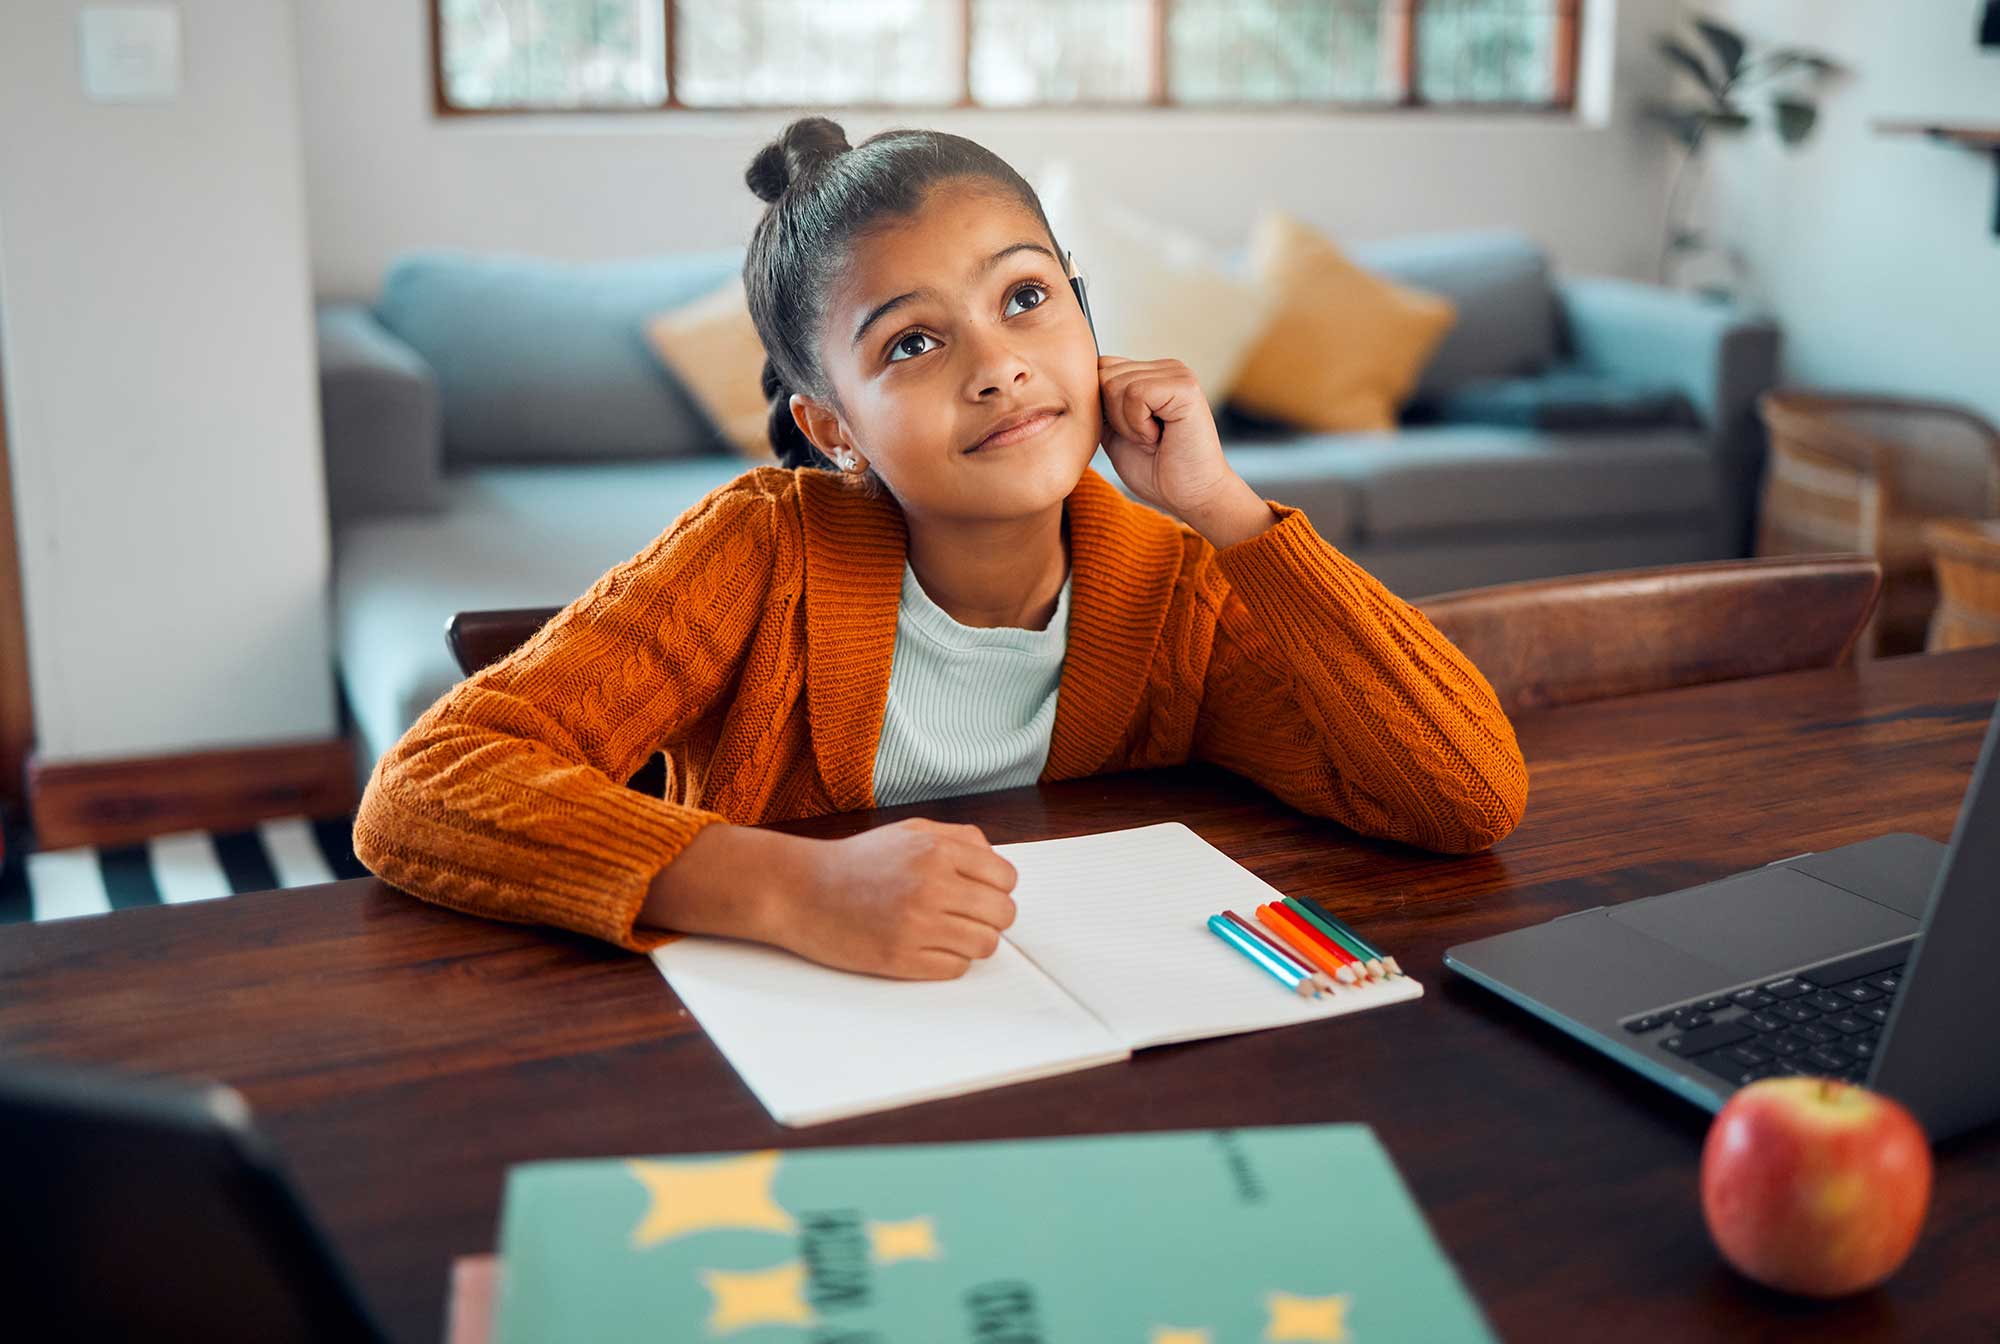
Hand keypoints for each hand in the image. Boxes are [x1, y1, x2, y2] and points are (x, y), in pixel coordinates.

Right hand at [781, 818, 1018, 979]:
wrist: (799, 890)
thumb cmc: (856, 861)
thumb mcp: (909, 831)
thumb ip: (958, 838)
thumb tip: (996, 861)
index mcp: (936, 850)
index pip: (1006, 878)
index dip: (997, 887)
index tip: (978, 892)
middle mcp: (931, 885)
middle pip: (1003, 914)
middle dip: (990, 916)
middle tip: (966, 916)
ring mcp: (916, 925)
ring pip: (985, 945)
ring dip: (972, 941)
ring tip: (946, 933)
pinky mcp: (900, 959)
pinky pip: (956, 968)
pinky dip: (949, 961)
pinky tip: (927, 947)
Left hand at [1096, 355, 1239, 521]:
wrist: (1190, 497)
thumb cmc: (1155, 471)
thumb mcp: (1114, 432)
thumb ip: (1100, 404)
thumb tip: (1075, 382)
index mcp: (1150, 374)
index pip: (1101, 367)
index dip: (1102, 406)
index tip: (1129, 434)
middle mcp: (1165, 368)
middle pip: (1104, 373)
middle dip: (1113, 415)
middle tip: (1144, 439)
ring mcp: (1177, 373)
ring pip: (1115, 384)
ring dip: (1127, 423)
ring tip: (1153, 438)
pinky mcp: (1185, 386)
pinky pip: (1136, 393)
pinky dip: (1138, 424)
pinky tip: (1159, 436)